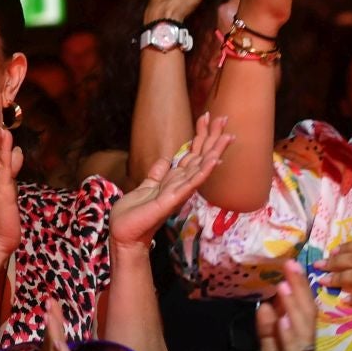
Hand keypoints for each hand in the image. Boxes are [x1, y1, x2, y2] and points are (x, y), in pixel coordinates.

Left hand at [109, 112, 232, 248]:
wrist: (123, 233)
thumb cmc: (133, 214)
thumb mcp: (145, 187)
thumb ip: (156, 174)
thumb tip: (165, 160)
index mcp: (173, 180)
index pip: (191, 155)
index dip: (200, 136)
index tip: (209, 117)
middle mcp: (180, 185)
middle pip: (200, 157)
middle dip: (212, 138)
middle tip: (225, 118)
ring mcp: (178, 192)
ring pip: (200, 168)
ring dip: (214, 151)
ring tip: (228, 136)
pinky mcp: (171, 199)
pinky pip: (190, 183)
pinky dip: (203, 171)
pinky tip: (214, 159)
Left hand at [244, 261, 317, 350]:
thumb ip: (268, 338)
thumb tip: (266, 306)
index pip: (302, 316)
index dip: (298, 291)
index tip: (290, 266)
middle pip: (307, 320)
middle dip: (299, 292)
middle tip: (291, 265)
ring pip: (303, 337)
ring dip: (293, 311)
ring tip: (284, 287)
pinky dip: (288, 340)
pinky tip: (281, 322)